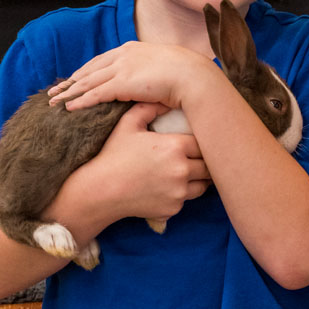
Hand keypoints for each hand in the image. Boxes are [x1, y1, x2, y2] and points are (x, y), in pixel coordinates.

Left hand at [47, 41, 214, 112]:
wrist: (193, 76)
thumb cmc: (185, 74)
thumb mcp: (163, 67)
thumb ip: (150, 71)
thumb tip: (149, 81)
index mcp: (132, 49)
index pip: (102, 61)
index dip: (86, 71)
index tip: (74, 79)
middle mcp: (123, 55)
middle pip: (89, 69)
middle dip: (71, 81)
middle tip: (55, 90)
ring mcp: (121, 68)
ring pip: (87, 81)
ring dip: (68, 92)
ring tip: (54, 101)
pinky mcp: (122, 83)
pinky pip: (95, 93)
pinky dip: (80, 100)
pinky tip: (69, 107)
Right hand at [80, 102, 211, 223]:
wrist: (100, 191)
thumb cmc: (113, 155)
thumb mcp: (128, 124)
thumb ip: (149, 108)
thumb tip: (165, 100)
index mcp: (175, 147)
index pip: (203, 142)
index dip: (201, 140)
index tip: (194, 141)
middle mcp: (182, 170)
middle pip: (208, 164)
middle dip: (203, 160)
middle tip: (197, 156)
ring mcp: (179, 192)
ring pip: (203, 184)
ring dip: (198, 178)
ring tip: (187, 171)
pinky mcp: (173, 209)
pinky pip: (187, 199)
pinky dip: (182, 194)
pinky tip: (169, 187)